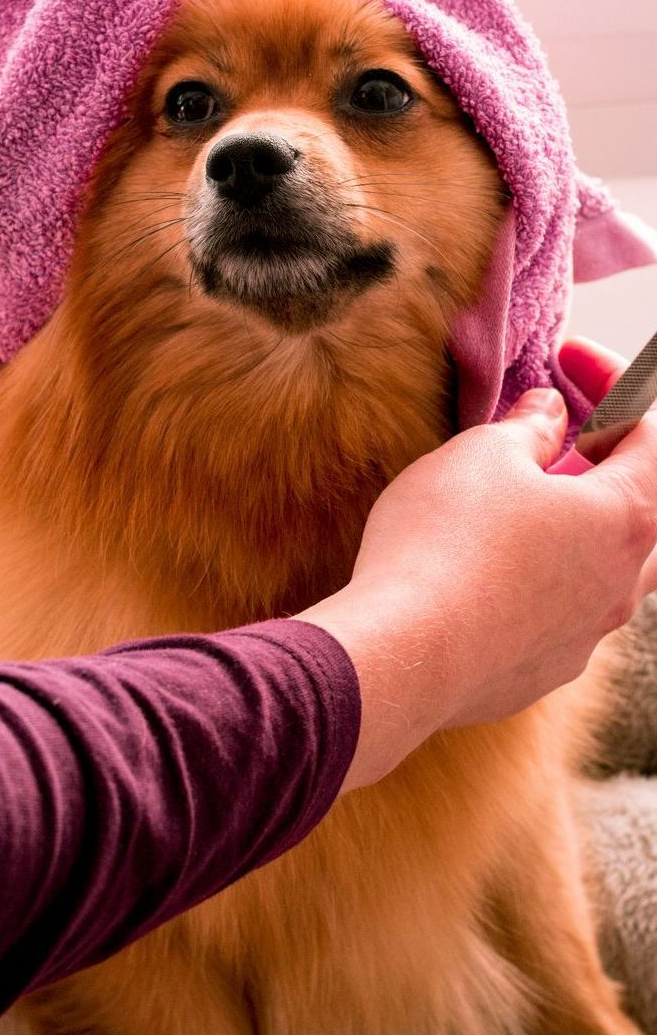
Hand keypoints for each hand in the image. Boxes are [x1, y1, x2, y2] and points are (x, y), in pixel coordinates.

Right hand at [301, 339, 656, 789]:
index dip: (611, 386)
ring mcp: (585, 637)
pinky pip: (559, 616)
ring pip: (604, 571)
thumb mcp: (482, 456)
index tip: (567, 361)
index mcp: (624, 518)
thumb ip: (527, 428)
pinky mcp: (541, 673)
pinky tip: (485, 572)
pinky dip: (538, 582)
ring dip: (573, 530)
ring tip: (517, 508)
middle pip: (643, 511)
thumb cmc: (444, 544)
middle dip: (606, 466)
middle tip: (557, 442)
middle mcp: (621, 585)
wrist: (401, 654)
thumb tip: (549, 412)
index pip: (647, 435)